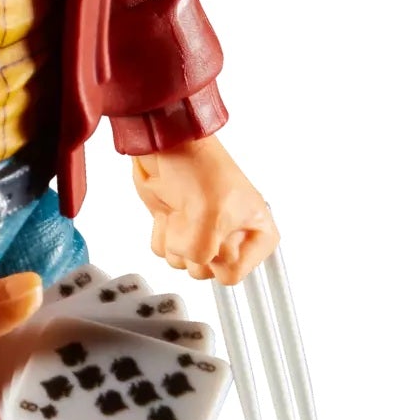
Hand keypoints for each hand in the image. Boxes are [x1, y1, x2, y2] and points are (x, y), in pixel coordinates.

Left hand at [131, 135, 278, 284]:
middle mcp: (234, 238)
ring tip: (183, 210)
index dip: (216, 254)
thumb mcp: (211, 213)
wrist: (167, 146)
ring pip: (182, 263)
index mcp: (258, 234)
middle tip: (196, 216)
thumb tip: (192, 260)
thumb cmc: (200, 167)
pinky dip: (161, 232)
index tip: (216, 226)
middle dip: (192, 245)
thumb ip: (204, 251)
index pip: (233, 273)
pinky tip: (169, 211)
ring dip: (175, 238)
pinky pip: (164, 251)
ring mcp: (205, 235)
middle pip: (206, 272)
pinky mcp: (179, 230)